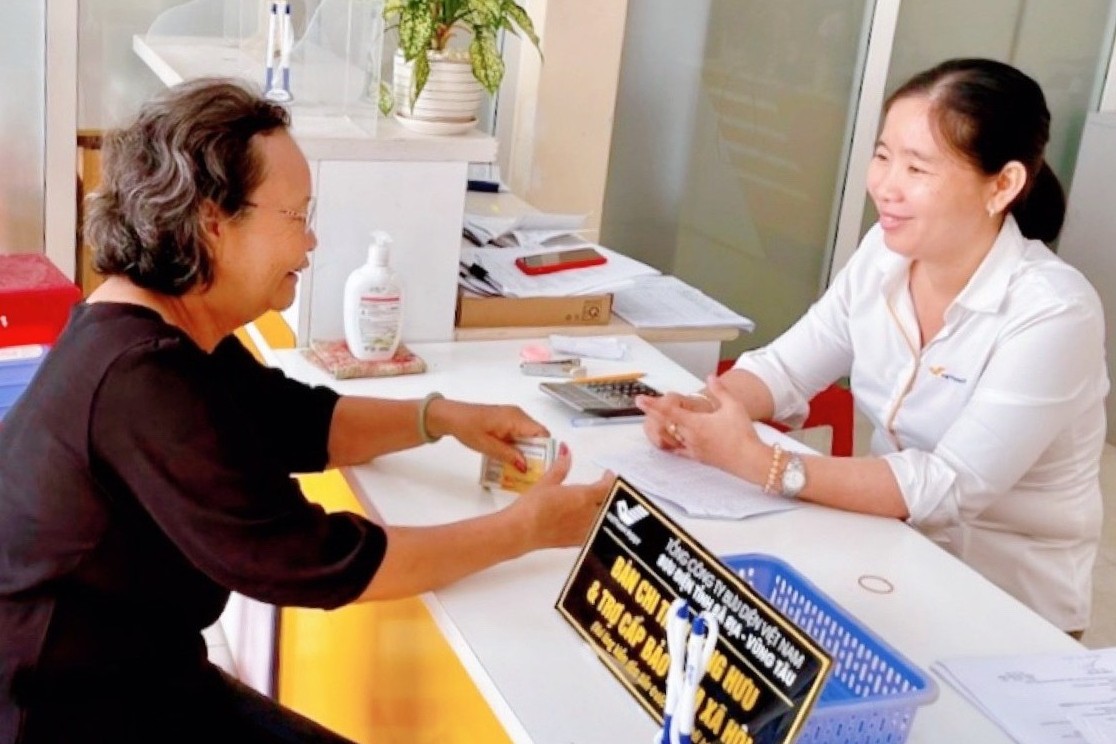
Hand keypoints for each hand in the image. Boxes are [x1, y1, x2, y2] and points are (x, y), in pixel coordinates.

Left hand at [428, 399, 548, 471]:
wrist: (451, 416)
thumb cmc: (466, 426)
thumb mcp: (487, 446)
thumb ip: (508, 455)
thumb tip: (525, 465)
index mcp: (515, 418)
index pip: (542, 433)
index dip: (546, 450)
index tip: (543, 466)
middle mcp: (517, 415)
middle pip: (537, 436)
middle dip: (537, 454)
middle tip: (533, 471)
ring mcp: (512, 417)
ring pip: (529, 436)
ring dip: (527, 452)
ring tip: (522, 468)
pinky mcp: (507, 421)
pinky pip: (520, 435)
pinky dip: (519, 447)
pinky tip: (513, 459)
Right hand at [512, 443, 614, 547]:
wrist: (522, 531)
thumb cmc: (533, 505)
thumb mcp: (546, 482)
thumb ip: (560, 466)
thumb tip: (566, 450)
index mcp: (584, 496)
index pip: (607, 487)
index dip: (610, 480)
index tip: (607, 475)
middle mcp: (589, 514)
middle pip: (609, 504)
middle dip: (610, 495)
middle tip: (605, 489)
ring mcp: (585, 530)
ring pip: (604, 519)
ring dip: (605, 511)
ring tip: (600, 504)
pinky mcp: (577, 542)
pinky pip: (595, 533)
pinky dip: (597, 526)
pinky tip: (591, 523)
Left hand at [640, 375, 764, 478]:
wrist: (749, 459)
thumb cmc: (743, 434)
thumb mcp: (734, 406)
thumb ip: (720, 390)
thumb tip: (711, 376)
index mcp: (696, 423)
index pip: (668, 412)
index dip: (652, 405)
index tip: (640, 399)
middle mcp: (690, 437)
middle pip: (664, 423)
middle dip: (654, 413)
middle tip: (643, 405)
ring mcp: (692, 448)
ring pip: (668, 437)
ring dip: (659, 427)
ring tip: (652, 419)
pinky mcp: (697, 457)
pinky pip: (677, 450)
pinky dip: (669, 443)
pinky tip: (666, 440)